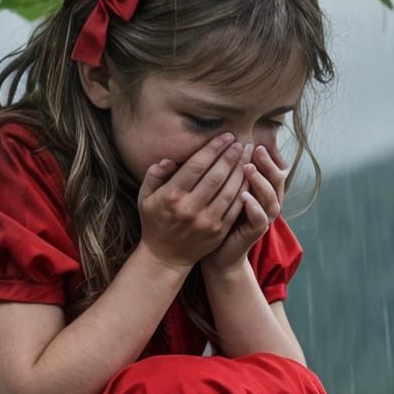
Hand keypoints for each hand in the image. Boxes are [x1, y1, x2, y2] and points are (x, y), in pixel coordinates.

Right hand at [137, 132, 252, 271]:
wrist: (165, 257)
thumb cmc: (155, 221)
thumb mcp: (145, 197)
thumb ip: (154, 174)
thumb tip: (170, 159)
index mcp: (171, 196)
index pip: (196, 166)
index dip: (213, 149)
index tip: (225, 136)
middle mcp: (190, 208)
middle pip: (216, 176)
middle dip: (231, 156)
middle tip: (241, 142)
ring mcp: (207, 221)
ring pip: (230, 190)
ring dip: (241, 170)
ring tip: (248, 155)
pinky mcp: (218, 231)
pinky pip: (235, 206)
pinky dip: (244, 190)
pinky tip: (249, 177)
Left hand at [201, 143, 288, 273]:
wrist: (216, 252)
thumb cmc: (216, 218)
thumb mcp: (221, 191)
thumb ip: (224, 171)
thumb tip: (219, 144)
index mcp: (260, 190)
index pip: (269, 168)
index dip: (264, 154)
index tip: (250, 139)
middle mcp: (266, 202)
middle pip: (277, 179)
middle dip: (266, 163)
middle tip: (254, 148)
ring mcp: (263, 218)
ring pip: (271, 197)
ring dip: (260, 181)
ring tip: (247, 168)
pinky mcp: (255, 233)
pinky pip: (260, 219)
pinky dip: (254, 207)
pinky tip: (243, 197)